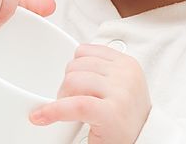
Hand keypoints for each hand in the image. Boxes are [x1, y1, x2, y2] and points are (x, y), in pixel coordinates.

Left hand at [29, 44, 151, 143]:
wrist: (143, 142)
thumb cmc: (127, 118)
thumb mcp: (122, 85)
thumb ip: (104, 70)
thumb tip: (72, 64)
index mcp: (127, 63)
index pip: (86, 51)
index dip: (73, 68)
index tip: (72, 84)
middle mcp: (125, 74)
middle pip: (77, 65)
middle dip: (66, 84)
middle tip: (69, 102)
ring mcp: (120, 92)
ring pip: (73, 80)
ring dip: (62, 98)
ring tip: (68, 112)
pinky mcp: (110, 112)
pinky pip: (75, 104)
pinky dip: (53, 111)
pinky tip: (41, 117)